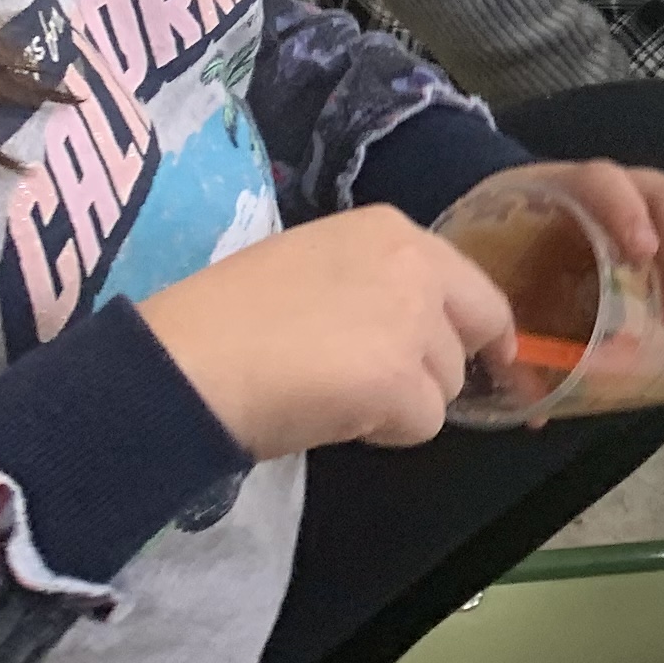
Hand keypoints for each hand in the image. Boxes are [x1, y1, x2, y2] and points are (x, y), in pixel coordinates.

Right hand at [134, 204, 512, 454]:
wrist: (186, 362)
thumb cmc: (224, 319)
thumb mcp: (308, 268)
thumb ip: (368, 284)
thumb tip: (394, 327)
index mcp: (388, 230)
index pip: (465, 279)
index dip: (471, 322)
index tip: (477, 349)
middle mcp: (415, 265)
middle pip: (477, 324)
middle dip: (451, 363)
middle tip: (408, 390)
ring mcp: (414, 322)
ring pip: (449, 382)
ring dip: (406, 401)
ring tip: (335, 396)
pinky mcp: (403, 380)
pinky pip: (425, 423)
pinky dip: (388, 433)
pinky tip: (337, 418)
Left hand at [523, 156, 663, 330]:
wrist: (518, 224)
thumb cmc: (512, 254)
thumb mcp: (506, 288)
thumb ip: (517, 338)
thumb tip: (537, 413)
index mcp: (567, 190)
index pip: (604, 182)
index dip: (627, 212)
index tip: (643, 256)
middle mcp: (621, 184)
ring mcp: (654, 195)